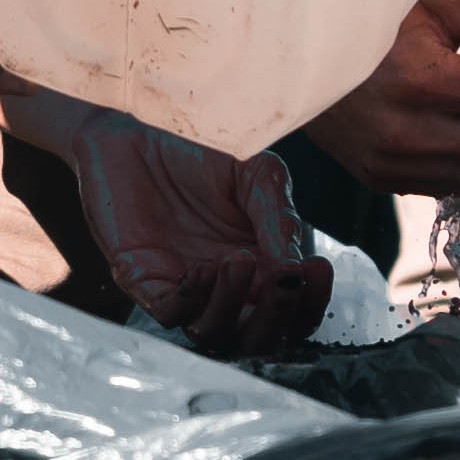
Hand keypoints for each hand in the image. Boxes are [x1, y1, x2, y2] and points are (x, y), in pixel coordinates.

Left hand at [37, 95, 332, 357]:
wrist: (141, 121)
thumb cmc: (203, 148)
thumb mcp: (257, 175)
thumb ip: (279, 217)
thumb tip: (295, 267)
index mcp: (261, 267)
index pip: (294, 311)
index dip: (310, 302)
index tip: (318, 268)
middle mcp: (225, 288)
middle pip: (259, 338)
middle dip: (278, 319)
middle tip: (285, 281)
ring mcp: (185, 287)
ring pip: (214, 334)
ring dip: (233, 308)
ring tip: (239, 262)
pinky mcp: (143, 279)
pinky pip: (169, 313)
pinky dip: (191, 300)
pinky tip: (204, 268)